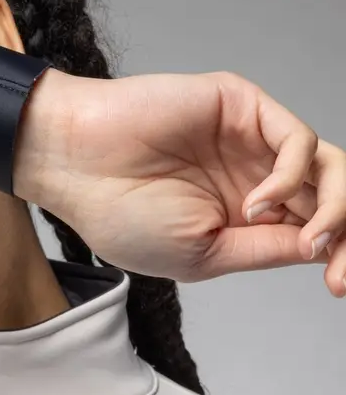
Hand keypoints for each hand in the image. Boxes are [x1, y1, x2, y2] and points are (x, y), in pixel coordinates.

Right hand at [14, 69, 345, 295]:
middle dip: (345, 233)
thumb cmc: (119, 213)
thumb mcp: (202, 255)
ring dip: (334, 206)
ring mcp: (249, 140)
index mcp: (240, 213)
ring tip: (308, 236)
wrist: (75, 164)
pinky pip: (296, 139)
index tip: (338, 287)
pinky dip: (293, 174)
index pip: (311, 230)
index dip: (337, 256)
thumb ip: (264, 249)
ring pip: (328, 166)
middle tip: (337, 271)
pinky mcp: (240, 106)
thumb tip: (320, 249)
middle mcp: (252, 174)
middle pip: (330, 197)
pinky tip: (256, 202)